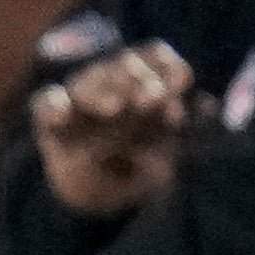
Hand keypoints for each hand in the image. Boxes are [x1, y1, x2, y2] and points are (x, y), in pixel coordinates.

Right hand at [28, 42, 198, 218]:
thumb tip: (209, 105)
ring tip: (115, 108)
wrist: (104, 197)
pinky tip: (63, 115)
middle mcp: (111, 81)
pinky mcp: (50, 121)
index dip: (167, 65)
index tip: (183, 79)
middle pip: (122, 67)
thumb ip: (191, 128)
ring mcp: (79, 99)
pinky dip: (53, 106)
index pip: (154, 57)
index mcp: (144, 78)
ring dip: (103, 92)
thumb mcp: (175, 147)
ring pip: (87, 83)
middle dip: (139, 80)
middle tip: (153, 98)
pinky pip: (46, 104)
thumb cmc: (144, 160)